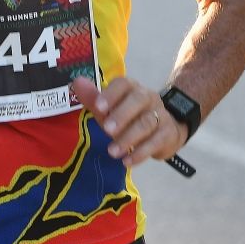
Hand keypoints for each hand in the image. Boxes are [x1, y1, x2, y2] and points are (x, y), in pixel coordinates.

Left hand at [72, 75, 187, 167]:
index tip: (98, 107)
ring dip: (129, 138)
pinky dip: (140, 153)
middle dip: (122, 115)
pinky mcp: (167, 134)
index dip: (111, 94)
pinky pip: (155, 142)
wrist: (166, 129)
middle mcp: (148, 98)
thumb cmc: (130, 117)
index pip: (123, 84)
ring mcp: (160, 115)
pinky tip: (127, 161)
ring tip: (112, 152)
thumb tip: (76, 82)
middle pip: (138, 100)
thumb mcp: (111, 108)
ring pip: (147, 123)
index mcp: (132, 88)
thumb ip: (94, 98)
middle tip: (107, 130)